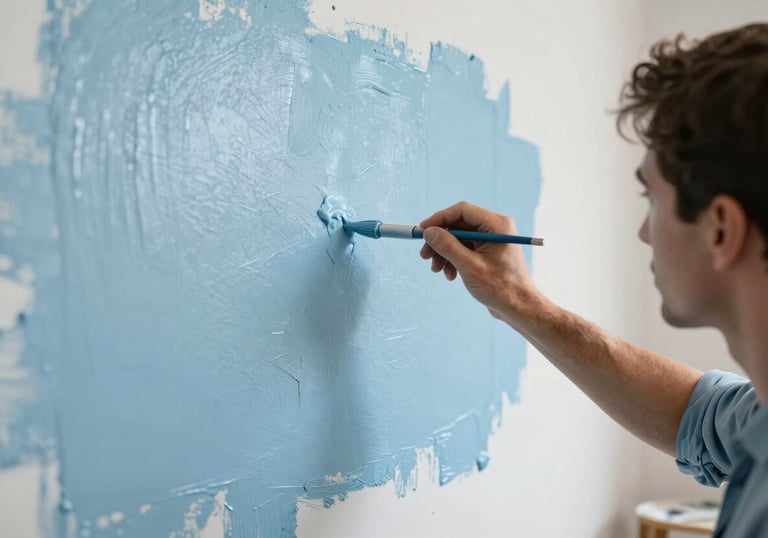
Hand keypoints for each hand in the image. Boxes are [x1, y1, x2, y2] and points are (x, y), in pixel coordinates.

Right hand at [419, 201, 540, 320]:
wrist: (518, 308)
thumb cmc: (501, 288)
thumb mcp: (469, 266)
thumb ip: (447, 246)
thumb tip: (429, 232)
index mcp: (497, 225)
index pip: (462, 211)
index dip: (440, 219)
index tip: (423, 231)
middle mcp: (495, 229)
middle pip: (458, 225)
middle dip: (440, 240)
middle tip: (424, 255)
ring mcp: (491, 241)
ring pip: (458, 238)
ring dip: (444, 253)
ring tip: (436, 269)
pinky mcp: (487, 253)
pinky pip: (464, 249)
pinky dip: (453, 260)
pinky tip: (449, 275)